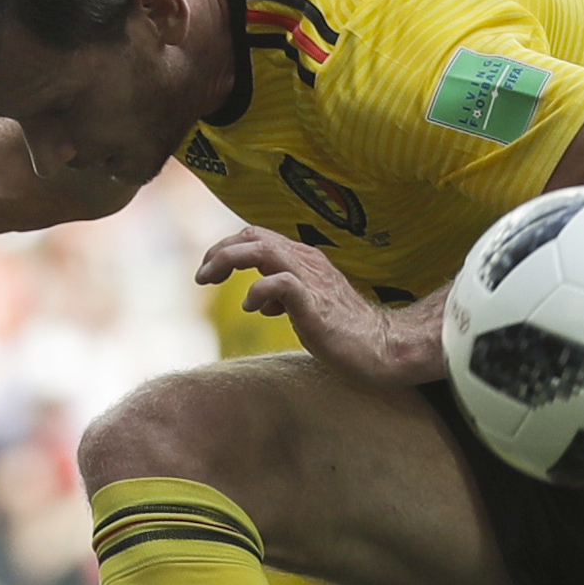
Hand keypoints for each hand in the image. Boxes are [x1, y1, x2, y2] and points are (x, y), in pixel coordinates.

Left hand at [196, 227, 442, 382]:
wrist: (381, 348)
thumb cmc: (344, 331)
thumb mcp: (306, 305)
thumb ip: (283, 295)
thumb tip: (259, 299)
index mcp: (305, 260)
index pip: (259, 237)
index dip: (228, 248)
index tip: (209, 270)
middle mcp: (307, 262)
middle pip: (254, 236)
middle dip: (220, 251)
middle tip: (202, 275)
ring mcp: (312, 281)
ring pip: (263, 250)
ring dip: (228, 259)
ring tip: (209, 277)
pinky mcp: (315, 304)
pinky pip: (280, 283)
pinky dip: (259, 290)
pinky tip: (253, 306)